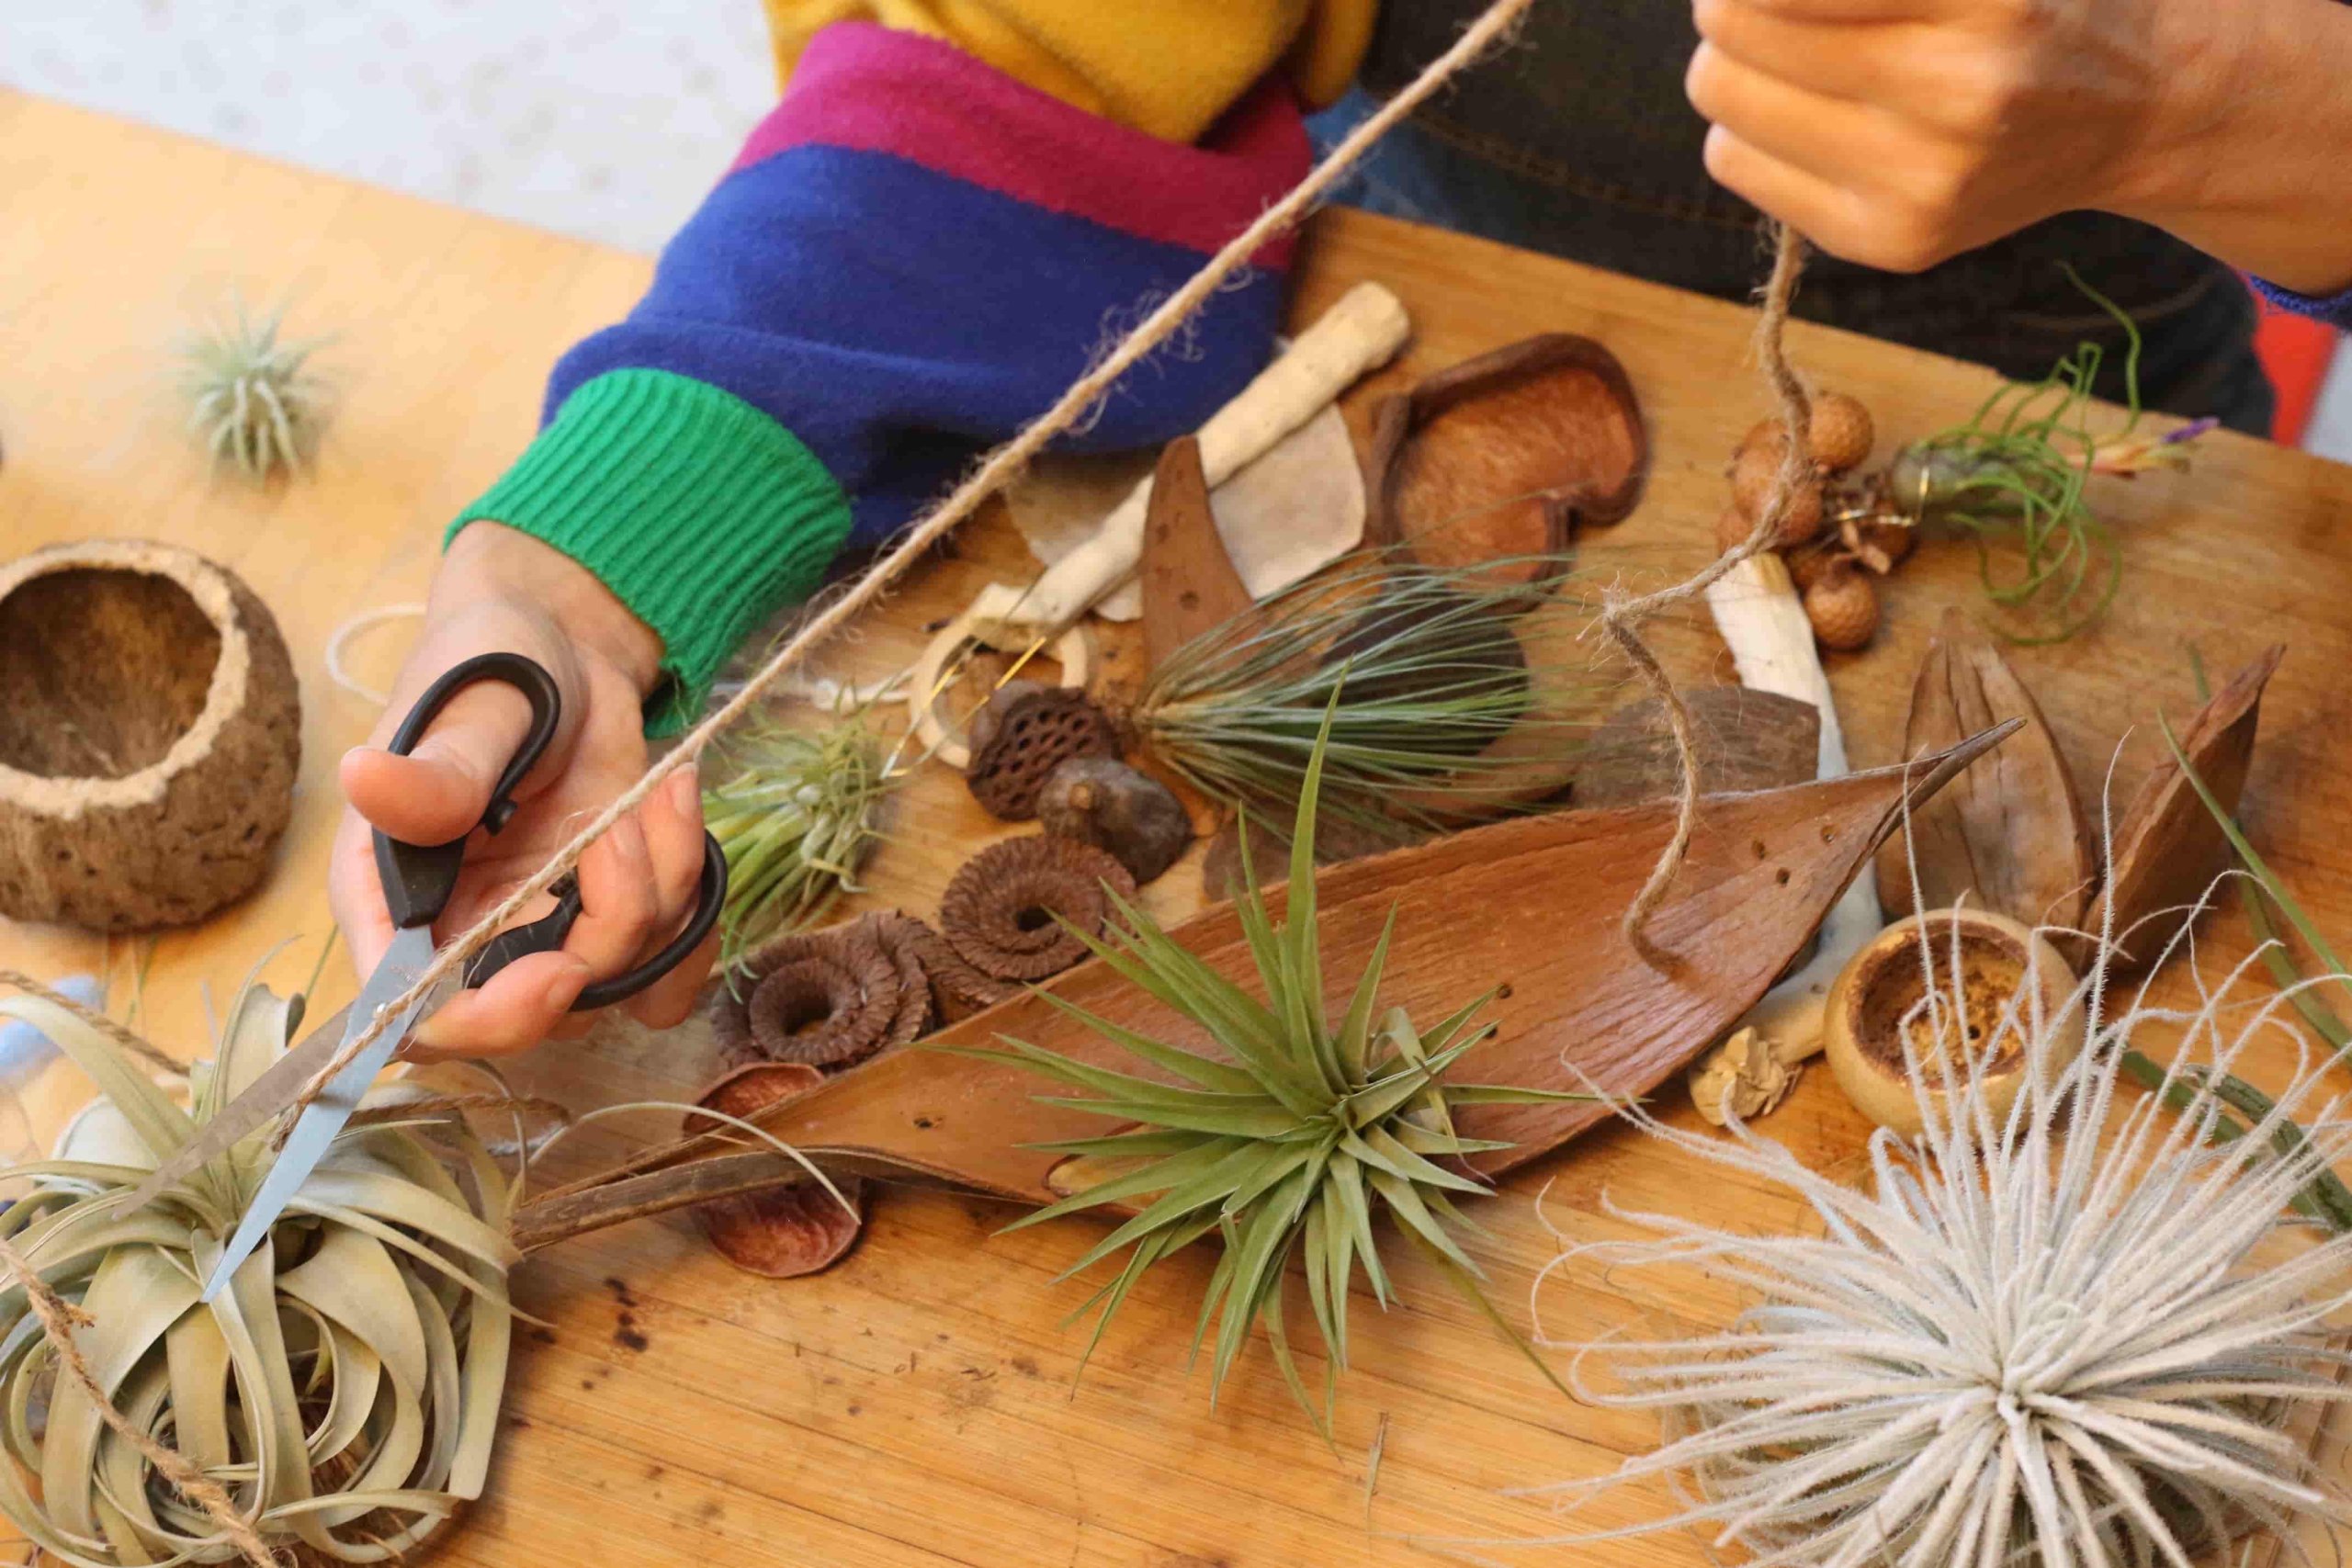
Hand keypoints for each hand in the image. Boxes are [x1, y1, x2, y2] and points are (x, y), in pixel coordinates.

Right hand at [328, 523, 714, 1058]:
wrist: (568, 641)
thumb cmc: (492, 666)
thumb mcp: (466, 710)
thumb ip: (435, 772)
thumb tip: (363, 780)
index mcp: (398, 898)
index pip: (421, 1015)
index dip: (492, 1019)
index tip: (560, 967)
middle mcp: (467, 932)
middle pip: (540, 1013)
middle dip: (606, 929)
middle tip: (622, 826)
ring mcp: (547, 927)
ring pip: (622, 979)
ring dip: (661, 888)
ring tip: (656, 792)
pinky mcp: (614, 915)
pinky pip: (672, 964)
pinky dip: (697, 902)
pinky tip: (679, 813)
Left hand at [1686, 0, 2351, 293]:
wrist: (2134, 106)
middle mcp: (1961, 93)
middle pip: (1733, 26)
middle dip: (1733, 0)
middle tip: (1771, 0)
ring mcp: (1925, 182)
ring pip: (1723, 98)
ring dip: (1733, 62)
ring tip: (1791, 52)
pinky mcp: (1892, 241)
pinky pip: (1733, 161)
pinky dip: (1750, 128)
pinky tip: (1814, 113)